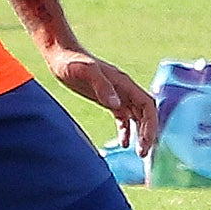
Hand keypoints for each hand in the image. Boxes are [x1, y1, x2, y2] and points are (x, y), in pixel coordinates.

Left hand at [46, 43, 160, 154]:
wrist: (60, 55)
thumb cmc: (71, 61)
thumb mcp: (85, 71)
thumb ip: (101, 86)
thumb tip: (116, 104)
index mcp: (124, 83)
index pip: (147, 105)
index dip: (150, 124)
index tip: (145, 143)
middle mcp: (124, 89)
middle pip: (146, 113)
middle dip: (148, 133)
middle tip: (143, 154)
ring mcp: (117, 94)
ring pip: (137, 116)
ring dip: (140, 133)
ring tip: (139, 153)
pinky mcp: (107, 99)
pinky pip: (123, 117)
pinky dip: (126, 131)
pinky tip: (124, 144)